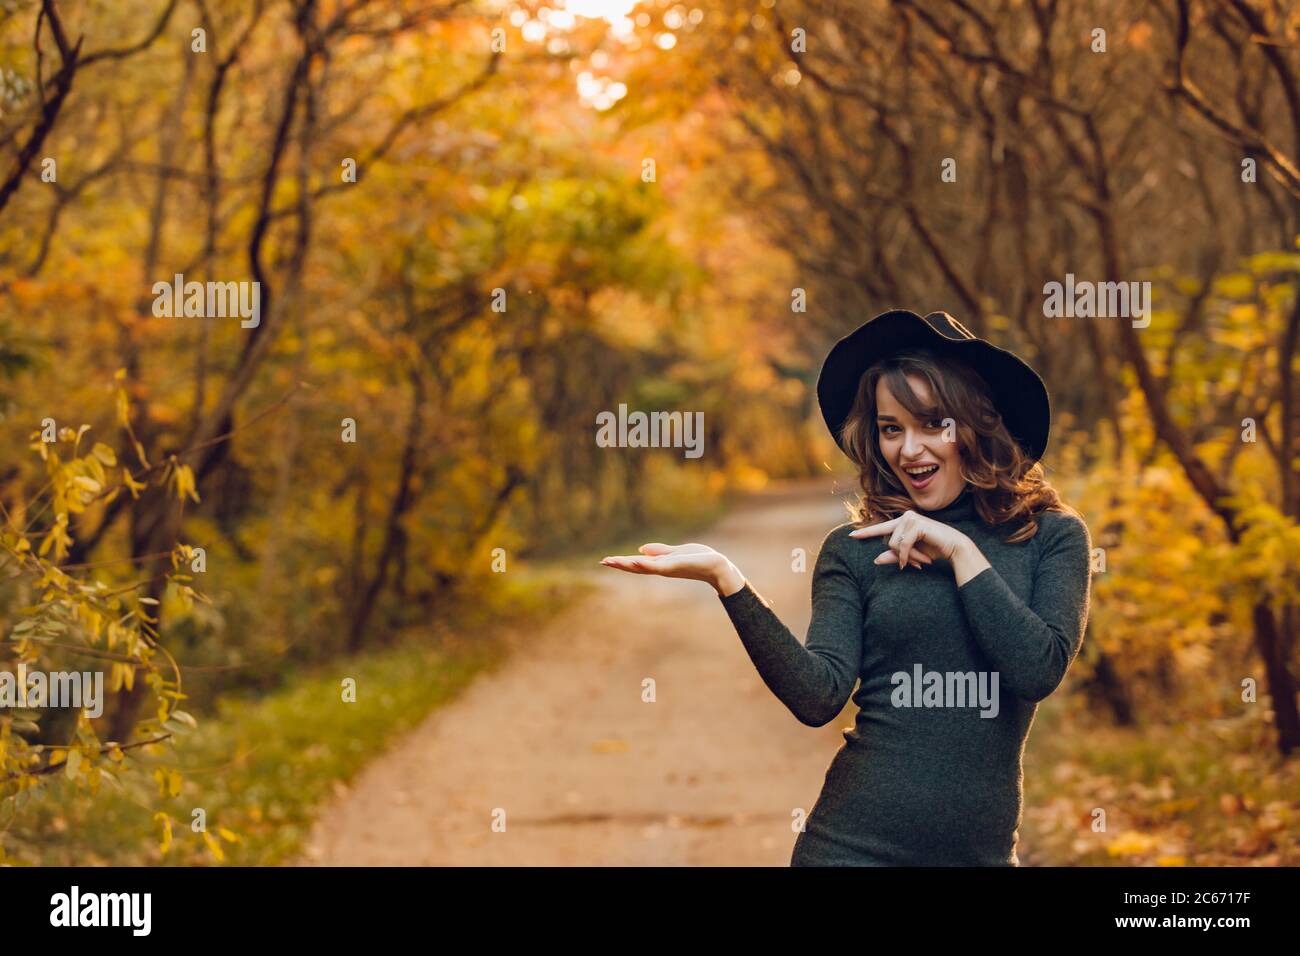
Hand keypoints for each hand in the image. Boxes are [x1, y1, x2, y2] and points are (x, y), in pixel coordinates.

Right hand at [600, 543, 742, 594]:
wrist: (718, 567)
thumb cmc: (700, 560)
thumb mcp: (677, 552)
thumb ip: (660, 551)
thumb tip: (641, 549)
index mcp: (661, 564)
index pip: (638, 563)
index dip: (623, 562)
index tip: (606, 560)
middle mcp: (662, 568)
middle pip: (636, 567)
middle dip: (620, 564)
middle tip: (603, 562)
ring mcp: (668, 568)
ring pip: (643, 567)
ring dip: (627, 564)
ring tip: (612, 561)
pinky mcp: (676, 566)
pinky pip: (658, 565)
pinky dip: (646, 564)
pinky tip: (635, 561)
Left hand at [848, 510, 969, 571]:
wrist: (955, 548)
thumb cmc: (934, 550)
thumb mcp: (911, 555)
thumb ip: (895, 556)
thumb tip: (876, 560)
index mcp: (903, 522)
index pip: (881, 527)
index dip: (866, 532)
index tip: (851, 535)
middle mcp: (905, 517)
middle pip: (888, 541)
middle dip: (900, 556)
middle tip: (913, 564)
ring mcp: (911, 518)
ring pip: (894, 544)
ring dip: (906, 557)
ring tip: (921, 561)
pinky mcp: (916, 524)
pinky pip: (903, 545)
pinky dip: (908, 556)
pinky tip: (919, 562)